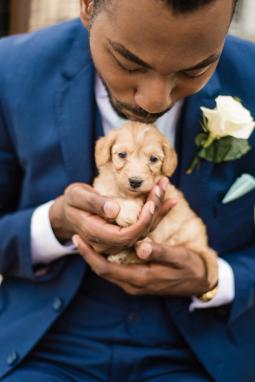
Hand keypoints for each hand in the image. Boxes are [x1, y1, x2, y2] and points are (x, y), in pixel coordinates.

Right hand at [49, 178, 173, 254]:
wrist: (69, 212)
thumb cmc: (71, 201)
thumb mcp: (77, 196)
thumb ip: (94, 203)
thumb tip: (115, 210)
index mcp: (96, 234)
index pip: (125, 236)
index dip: (140, 223)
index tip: (150, 204)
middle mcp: (109, 242)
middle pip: (138, 233)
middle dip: (153, 211)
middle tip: (161, 186)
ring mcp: (117, 240)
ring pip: (144, 230)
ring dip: (158, 209)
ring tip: (165, 186)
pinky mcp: (124, 233)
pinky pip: (143, 226)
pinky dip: (157, 213)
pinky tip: (170, 200)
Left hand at [72, 237, 217, 296]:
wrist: (200, 282)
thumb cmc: (190, 268)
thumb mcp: (178, 258)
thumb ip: (159, 252)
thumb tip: (140, 247)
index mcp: (140, 278)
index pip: (105, 268)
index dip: (89, 254)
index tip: (77, 239)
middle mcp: (132, 284)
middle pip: (102, 270)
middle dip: (88, 254)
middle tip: (76, 237)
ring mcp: (134, 284)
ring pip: (108, 270)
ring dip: (96, 256)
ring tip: (86, 239)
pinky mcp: (138, 280)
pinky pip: (117, 269)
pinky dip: (107, 258)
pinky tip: (105, 246)